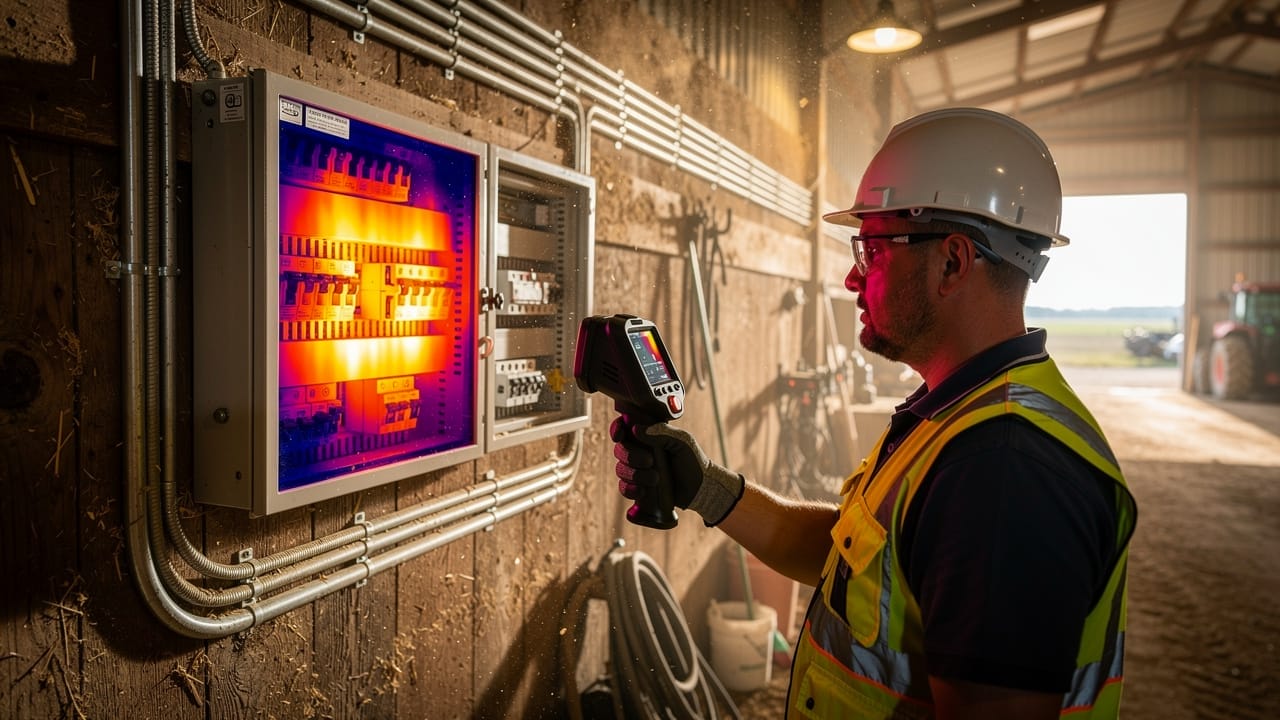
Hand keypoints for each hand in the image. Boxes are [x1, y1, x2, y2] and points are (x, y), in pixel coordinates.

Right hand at [610, 417, 743, 525]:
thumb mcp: (683, 441)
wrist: (701, 488)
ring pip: (621, 469)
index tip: (620, 436)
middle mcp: (640, 451)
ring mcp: (638, 470)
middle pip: (620, 450)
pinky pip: (624, 488)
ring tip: (655, 479)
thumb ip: (662, 432)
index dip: (617, 430)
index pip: (624, 428)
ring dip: (635, 474)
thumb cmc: (693, 461)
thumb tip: (636, 429)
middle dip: (631, 456)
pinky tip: (642, 491)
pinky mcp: (639, 488)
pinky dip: (629, 489)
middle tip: (650, 461)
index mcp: (648, 436)